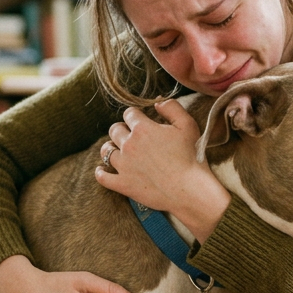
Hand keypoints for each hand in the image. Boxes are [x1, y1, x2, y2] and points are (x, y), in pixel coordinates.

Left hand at [95, 99, 229, 240]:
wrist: (189, 189)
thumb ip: (172, 108)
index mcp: (142, 128)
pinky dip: (101, 172)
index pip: (129, 114)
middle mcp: (129, 145)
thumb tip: (157, 103)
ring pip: (106, 151)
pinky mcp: (123, 184)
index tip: (140, 120)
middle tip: (129, 134)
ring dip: (110, 148)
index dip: (135, 115)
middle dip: (121, 129)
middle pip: (114, 130)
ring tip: (116, 150)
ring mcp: (123, 165)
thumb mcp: (187, 125)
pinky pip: (102, 177)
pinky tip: (102, 170)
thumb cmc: (191, 156)